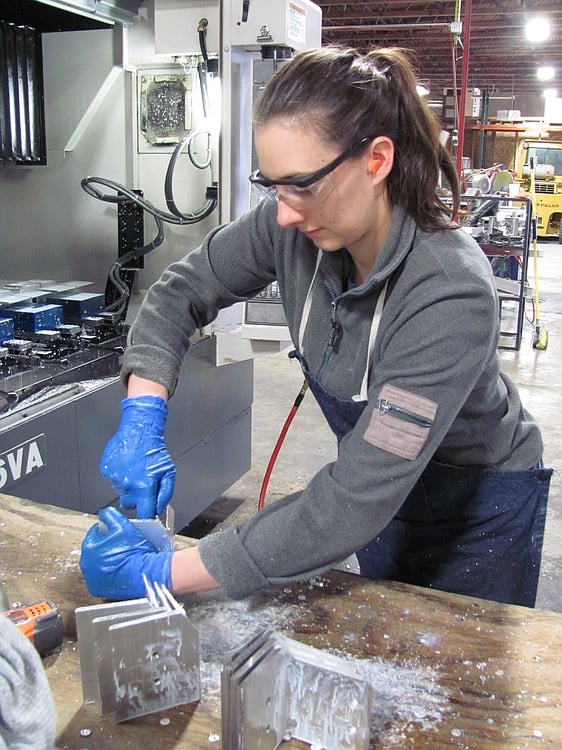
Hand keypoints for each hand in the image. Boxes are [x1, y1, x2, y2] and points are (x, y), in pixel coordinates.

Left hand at [80, 506, 172, 599]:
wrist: (147, 574)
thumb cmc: (136, 552)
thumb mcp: (123, 525)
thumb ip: (110, 515)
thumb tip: (104, 513)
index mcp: (89, 548)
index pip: (95, 533)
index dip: (107, 530)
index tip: (117, 532)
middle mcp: (87, 565)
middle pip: (95, 549)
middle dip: (106, 546)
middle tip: (121, 544)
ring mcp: (92, 579)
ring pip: (98, 564)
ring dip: (107, 559)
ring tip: (122, 557)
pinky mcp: (99, 590)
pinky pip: (102, 578)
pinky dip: (109, 574)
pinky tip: (121, 569)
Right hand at [100, 395, 175, 518]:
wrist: (139, 431)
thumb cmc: (155, 451)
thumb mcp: (168, 473)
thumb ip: (164, 494)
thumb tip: (158, 510)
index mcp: (144, 488)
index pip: (144, 514)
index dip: (146, 518)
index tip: (147, 518)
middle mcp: (127, 486)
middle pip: (129, 505)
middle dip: (136, 499)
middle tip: (142, 484)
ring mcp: (114, 479)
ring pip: (121, 492)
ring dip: (127, 486)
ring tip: (134, 470)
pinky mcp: (106, 472)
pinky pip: (112, 481)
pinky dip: (119, 477)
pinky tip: (126, 466)